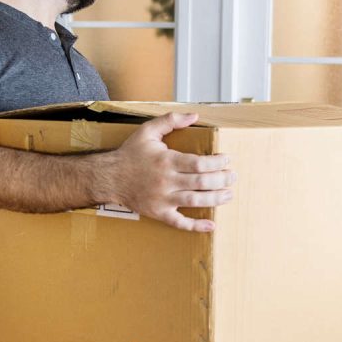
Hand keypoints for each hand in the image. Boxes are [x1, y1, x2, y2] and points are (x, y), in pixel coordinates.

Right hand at [107, 113, 235, 232]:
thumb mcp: (148, 130)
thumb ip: (171, 120)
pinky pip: (179, 223)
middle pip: (202, 182)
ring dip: (216, 199)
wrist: (108, 177)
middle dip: (222, 180)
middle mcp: (166, 181)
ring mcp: (163, 199)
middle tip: (232, 177)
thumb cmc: (130, 154)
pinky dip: (196, 226)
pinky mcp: (159, 213)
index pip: (200, 163)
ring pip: (195, 201)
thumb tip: (195, 115)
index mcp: (166, 160)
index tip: (226, 160)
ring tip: (228, 194)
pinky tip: (210, 225)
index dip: (218, 162)